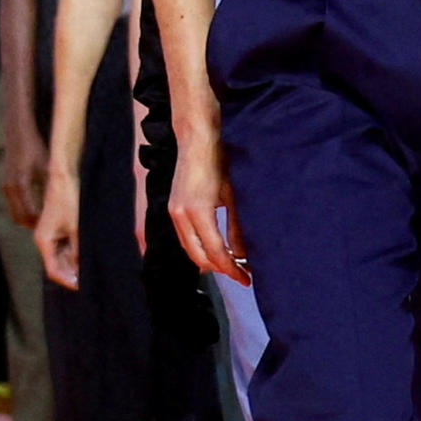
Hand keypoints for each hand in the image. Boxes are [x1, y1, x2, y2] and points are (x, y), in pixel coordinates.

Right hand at [1, 137, 48, 225]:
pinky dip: (23, 212)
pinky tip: (37, 211)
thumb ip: (50, 187)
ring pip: (14, 214)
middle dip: (33, 225)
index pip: (29, 213)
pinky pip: (13, 206)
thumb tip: (62, 205)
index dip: (41, 223)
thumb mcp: (46, 167)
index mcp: (21, 184)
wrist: (17, 135)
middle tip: (50, 229)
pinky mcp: (5, 185)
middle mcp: (10, 188)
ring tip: (44, 222)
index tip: (55, 226)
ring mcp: (5, 187)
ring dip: (27, 220)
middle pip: (19, 218)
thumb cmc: (35, 149)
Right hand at [34, 169, 81, 289]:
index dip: (67, 280)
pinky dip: (73, 254)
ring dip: (73, 264)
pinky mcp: (55, 230)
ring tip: (89, 270)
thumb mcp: (76, 229)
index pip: (53, 270)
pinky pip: (63, 248)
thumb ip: (76, 251)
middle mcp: (43, 240)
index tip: (81, 287)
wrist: (63, 179)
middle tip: (89, 281)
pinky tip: (85, 257)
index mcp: (43, 241)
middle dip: (71, 273)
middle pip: (56, 265)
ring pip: (60, 257)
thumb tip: (78, 270)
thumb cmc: (68, 202)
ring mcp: (49, 235)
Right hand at [168, 132, 247, 284]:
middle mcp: (181, 215)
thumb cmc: (218, 162)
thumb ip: (237, 229)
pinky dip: (199, 247)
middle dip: (220, 269)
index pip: (216, 253)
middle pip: (199, 257)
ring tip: (230, 264)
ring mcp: (174, 212)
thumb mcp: (233, 197)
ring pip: (189, 249)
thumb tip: (244, 255)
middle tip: (241, 275)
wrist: (196, 140)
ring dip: (208, 260)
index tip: (247, 279)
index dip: (232, 269)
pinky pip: (184, 237)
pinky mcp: (173, 208)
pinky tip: (214, 248)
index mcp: (198, 212)